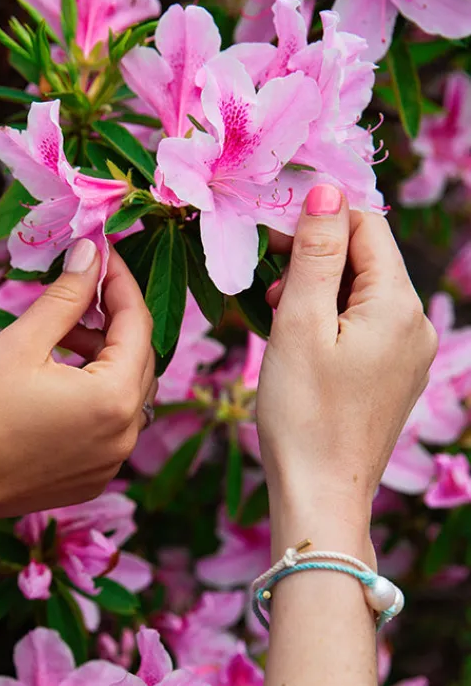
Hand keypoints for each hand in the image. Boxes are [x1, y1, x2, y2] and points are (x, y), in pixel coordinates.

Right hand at [0, 240, 154, 525]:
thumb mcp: (19, 343)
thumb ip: (66, 296)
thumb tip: (92, 252)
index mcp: (113, 399)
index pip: (137, 324)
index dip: (119, 281)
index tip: (98, 251)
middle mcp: (125, 436)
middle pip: (138, 360)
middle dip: (113, 319)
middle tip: (77, 288)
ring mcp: (109, 463)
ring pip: (125, 394)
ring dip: (102, 357)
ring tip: (59, 335)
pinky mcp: (90, 480)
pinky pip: (108, 426)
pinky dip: (92, 396)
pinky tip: (55, 380)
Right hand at [257, 185, 437, 553]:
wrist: (321, 496)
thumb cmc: (302, 414)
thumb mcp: (300, 324)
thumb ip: (317, 253)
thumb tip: (327, 189)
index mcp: (398, 304)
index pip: (366, 226)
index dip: (318, 221)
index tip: (270, 239)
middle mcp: (415, 324)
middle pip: (367, 261)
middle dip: (316, 262)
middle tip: (270, 294)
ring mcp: (409, 355)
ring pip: (363, 296)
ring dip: (320, 294)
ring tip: (279, 323)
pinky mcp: (395, 379)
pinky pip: (365, 329)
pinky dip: (331, 324)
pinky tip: (301, 349)